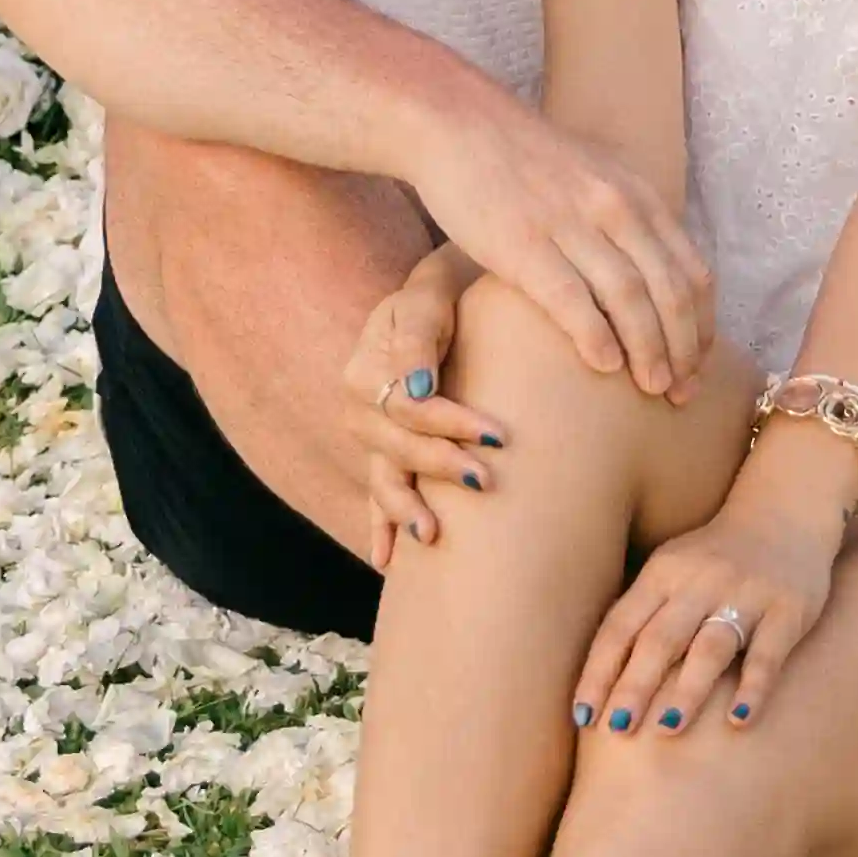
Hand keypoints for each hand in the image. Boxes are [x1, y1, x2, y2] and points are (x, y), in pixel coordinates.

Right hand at [338, 247, 489, 554]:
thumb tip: (419, 388)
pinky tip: (386, 560)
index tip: (498, 435)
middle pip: (395, 448)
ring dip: (404, 509)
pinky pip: (376, 493)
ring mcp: (368, 433)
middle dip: (439, 466)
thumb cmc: (441, 296)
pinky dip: (380, 525)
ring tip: (431, 535)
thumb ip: (419, 336)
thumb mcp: (428, 298)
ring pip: (382, 478)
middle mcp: (360, 404)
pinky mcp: (380, 452)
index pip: (408, 408)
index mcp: (367, 366)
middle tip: (485, 481)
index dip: (451, 423)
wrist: (437, 297)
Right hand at [429, 102, 712, 400]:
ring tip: (654, 389)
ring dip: (649, 352)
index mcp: (636, 194)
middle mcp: (614, 206)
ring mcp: (570, 223)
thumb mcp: (592, 177)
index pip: (691, 270)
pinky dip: (596, 338)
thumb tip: (650, 274)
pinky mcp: (523, 242)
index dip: (703, 325)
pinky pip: (572, 299)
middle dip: (684, 349)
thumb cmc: (519, 158)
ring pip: (631, 299)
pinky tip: (605, 368)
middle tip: (683, 393)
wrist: (454, 122)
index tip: (699, 364)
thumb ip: (625, 219)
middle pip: (670, 291)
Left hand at [573, 442, 853, 738]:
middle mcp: (700, 582)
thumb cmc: (716, 558)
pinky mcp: (788, 610)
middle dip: (635, 687)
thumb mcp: (671, 570)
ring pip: (710, 647)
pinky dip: (752, 688)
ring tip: (667, 729)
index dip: (598, 673)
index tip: (581, 717)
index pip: (621, 627)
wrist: (786, 512)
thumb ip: (642, 614)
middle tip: (617, 730)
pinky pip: (768, 655)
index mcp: (663, 573)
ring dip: (687, 690)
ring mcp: (746, 594)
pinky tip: (737, 719)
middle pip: (660, 639)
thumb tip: (599, 681)